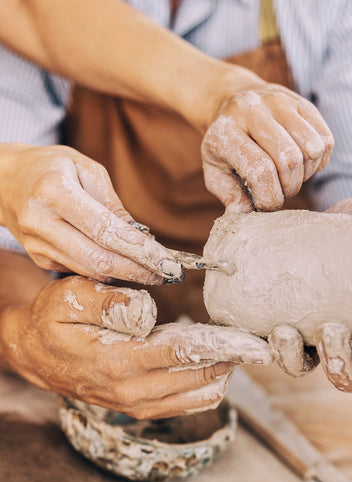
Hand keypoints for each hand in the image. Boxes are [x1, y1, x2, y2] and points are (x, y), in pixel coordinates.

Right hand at [0, 144, 182, 283]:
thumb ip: (114, 206)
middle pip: (98, 259)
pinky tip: (129, 269)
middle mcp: (41, 221)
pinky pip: (81, 270)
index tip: (169, 263)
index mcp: (54, 191)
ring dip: (127, 276)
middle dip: (138, 271)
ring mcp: (37, 244)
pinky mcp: (39, 257)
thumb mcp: (87, 170)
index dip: (140, 251)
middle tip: (169, 275)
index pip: (105, 230)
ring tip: (156, 274)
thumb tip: (142, 239)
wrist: (4, 179)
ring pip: (90, 270)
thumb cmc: (53, 168)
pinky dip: (108, 272)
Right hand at [0, 276, 270, 417]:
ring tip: (239, 346)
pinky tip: (217, 361)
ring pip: (201, 395)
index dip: (223, 345)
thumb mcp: (70, 297)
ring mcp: (139, 404)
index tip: (256, 342)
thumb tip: (150, 310)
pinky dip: (210, 384)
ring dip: (225, 371)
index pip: (183, 353)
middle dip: (235, 359)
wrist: (36, 354)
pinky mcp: (144, 407)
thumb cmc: (54, 319)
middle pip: (201, 377)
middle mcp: (133, 391)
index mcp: (117, 361)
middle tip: (262, 341)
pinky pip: (190, 402)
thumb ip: (111, 301)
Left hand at [201, 81, 333, 212]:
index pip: (260, 170)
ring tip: (290, 176)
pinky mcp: (301, 102)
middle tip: (280, 191)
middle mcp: (251, 109)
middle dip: (290, 187)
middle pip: (289, 159)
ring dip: (305, 174)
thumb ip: (230, 195)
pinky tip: (303, 165)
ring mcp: (279, 101)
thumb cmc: (224, 148)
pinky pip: (325, 139)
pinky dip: (319, 161)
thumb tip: (245, 214)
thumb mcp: (215, 173)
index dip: (270, 197)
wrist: (229, 102)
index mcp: (225, 131)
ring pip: (311, 148)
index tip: (267, 204)